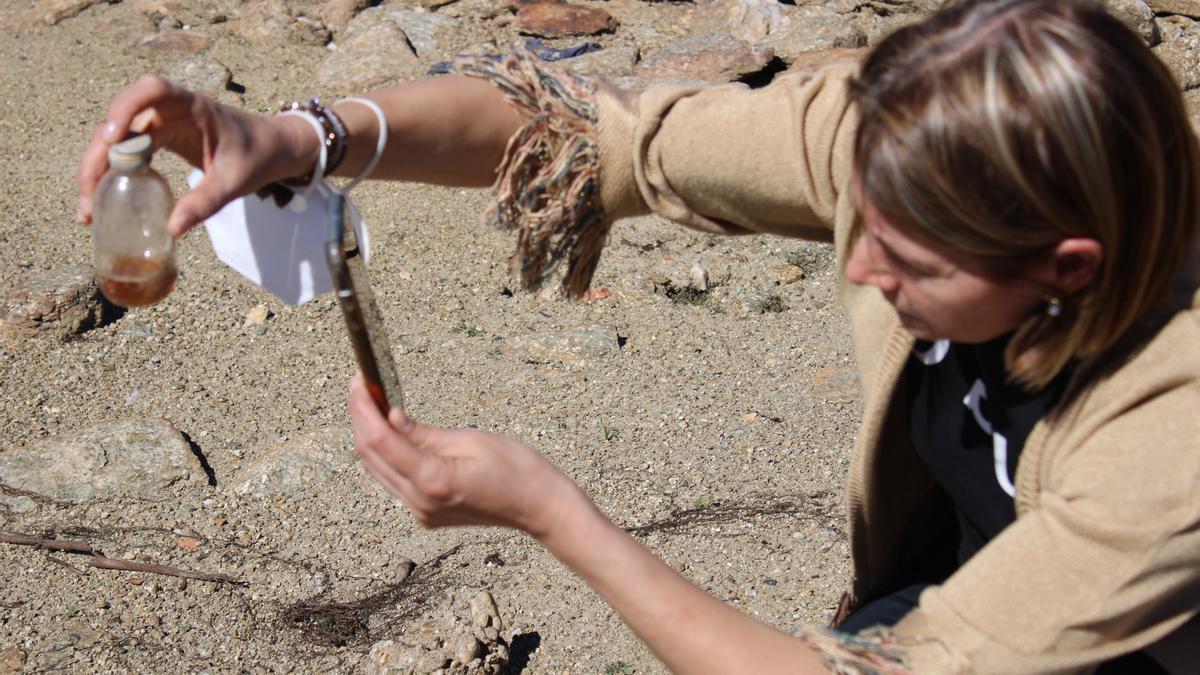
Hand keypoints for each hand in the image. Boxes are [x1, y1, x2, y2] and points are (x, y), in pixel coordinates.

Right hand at [76, 75, 316, 235]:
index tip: (111, 136)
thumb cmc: (258, 155)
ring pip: (115, 138)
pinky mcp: (159, 138)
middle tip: (89, 197)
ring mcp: (161, 123)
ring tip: (88, 208)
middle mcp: (170, 110)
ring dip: (97, 168)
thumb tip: (171, 230)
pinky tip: (101, 200)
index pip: (152, 89)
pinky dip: (111, 172)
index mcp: (192, 107)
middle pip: (119, 121)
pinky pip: (126, 150)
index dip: (126, 106)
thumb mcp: (235, 182)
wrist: (273, 147)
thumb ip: (206, 202)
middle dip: (98, 155)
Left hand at [348, 373, 583, 537]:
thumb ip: (424, 434)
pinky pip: (393, 481)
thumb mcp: (471, 440)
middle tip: (361, 386)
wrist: (540, 507)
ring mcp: (421, 512)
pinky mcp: (426, 514)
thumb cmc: (518, 470)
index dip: (363, 408)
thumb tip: (389, 417)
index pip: (379, 441)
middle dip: (360, 418)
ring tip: (371, 403)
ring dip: (369, 437)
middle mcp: (420, 502)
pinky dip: (385, 455)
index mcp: (433, 481)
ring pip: (376, 471)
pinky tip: (390, 432)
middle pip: (370, 457)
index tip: (359, 381)